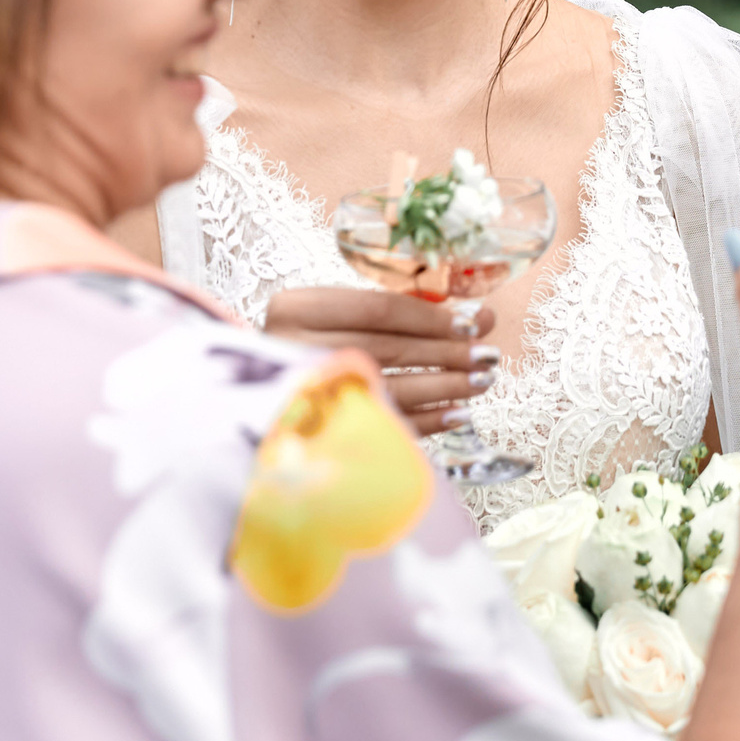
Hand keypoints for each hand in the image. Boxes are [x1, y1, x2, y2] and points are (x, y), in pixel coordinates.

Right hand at [260, 287, 498, 436]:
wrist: (253, 398)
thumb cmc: (311, 346)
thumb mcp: (343, 316)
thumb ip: (405, 312)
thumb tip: (478, 317)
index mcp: (295, 308)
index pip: (378, 309)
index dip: (432, 317)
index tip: (472, 324)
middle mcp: (291, 348)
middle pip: (388, 348)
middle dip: (446, 353)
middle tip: (487, 356)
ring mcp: (302, 393)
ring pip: (389, 386)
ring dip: (443, 387)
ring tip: (479, 383)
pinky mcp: (317, 432)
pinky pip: (383, 423)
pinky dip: (426, 420)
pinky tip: (456, 414)